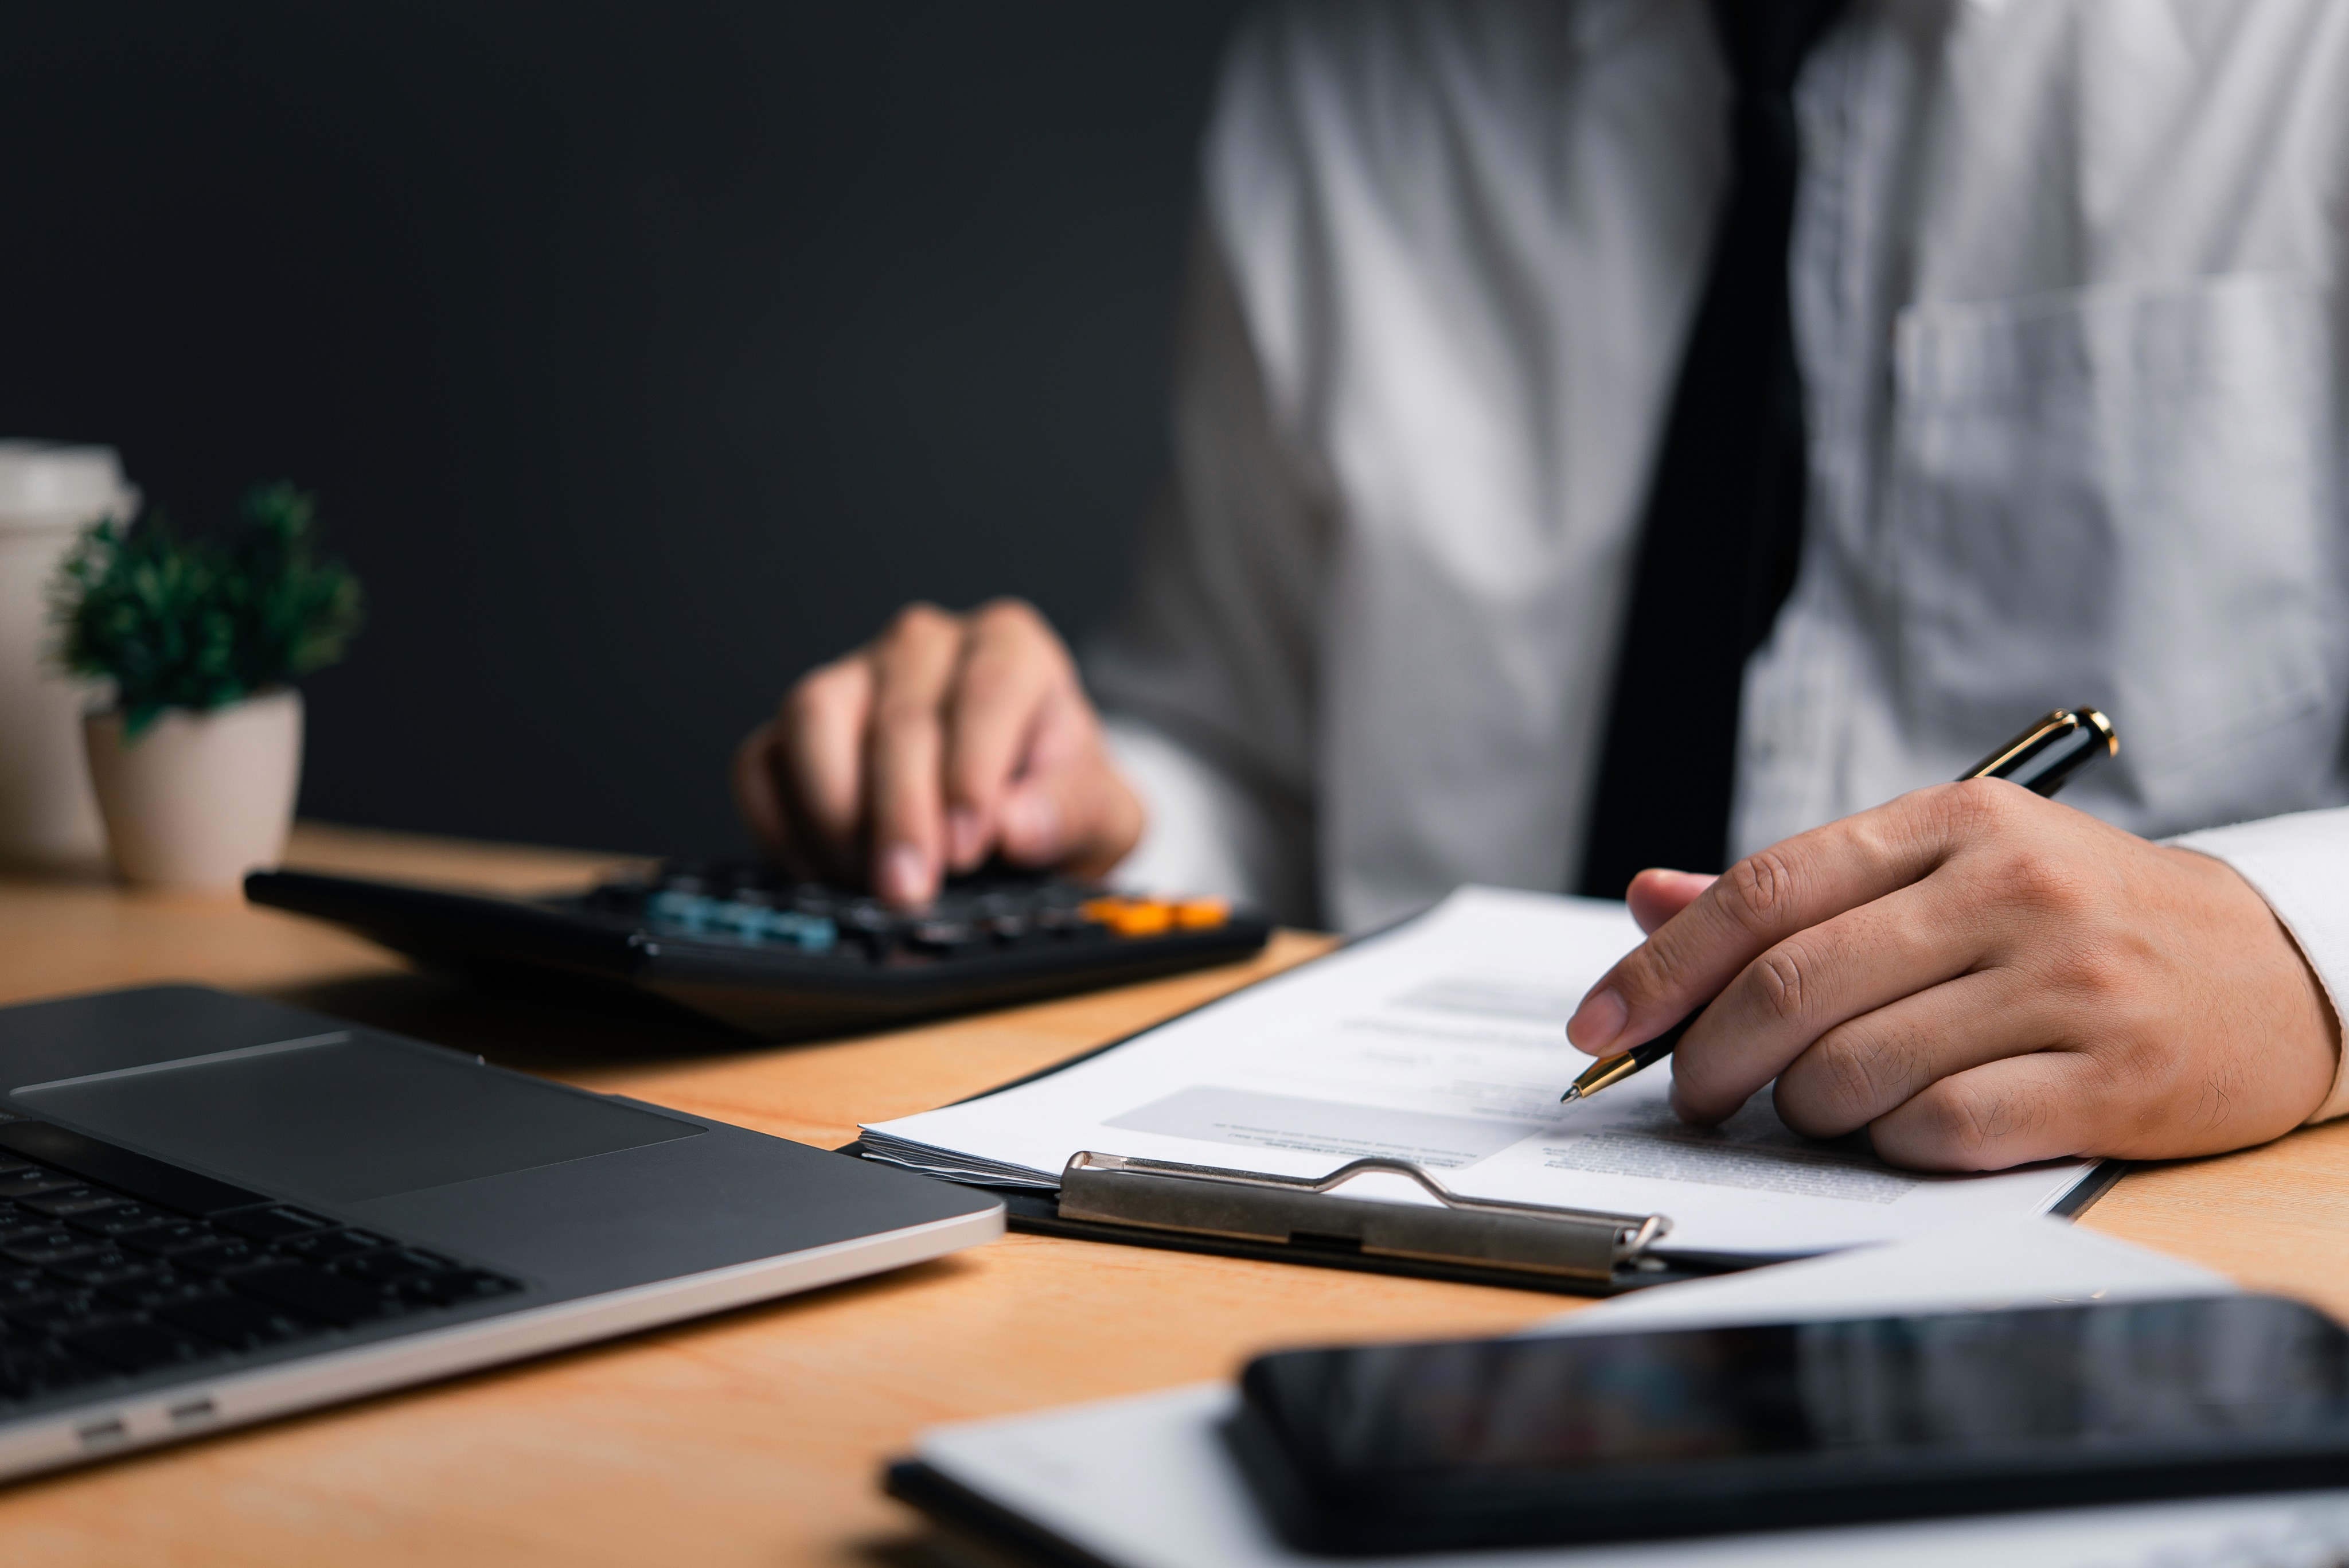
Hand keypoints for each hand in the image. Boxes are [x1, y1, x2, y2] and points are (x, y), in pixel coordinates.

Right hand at [731, 599, 1144, 905]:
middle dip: (901, 811)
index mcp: (1011, 646)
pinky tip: (821, 873)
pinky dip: (778, 821)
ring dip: (832, 807)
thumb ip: (1072, 813)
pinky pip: (761, 758)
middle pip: (900, 713)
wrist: (1020, 809)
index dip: (972, 774)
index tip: (970, 847)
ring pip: (815, 714)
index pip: (986, 692)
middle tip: (908, 888)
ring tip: (864, 878)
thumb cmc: (1057, 801)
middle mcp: (927, 645)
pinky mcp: (801, 726)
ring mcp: (855, 676)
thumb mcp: (1102, 815)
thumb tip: (1016, 826)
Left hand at [1565, 781, 2339, 1169]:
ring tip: (1820, 1105)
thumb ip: (1797, 891)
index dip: (1660, 968)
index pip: (1762, 892)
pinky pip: (1939, 1131)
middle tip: (1689, 1093)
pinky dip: (1893, 1145)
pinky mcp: (2110, 1080)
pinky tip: (1907, 1127)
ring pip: (1853, 1069)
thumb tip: (1648, 900)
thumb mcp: (1943, 868)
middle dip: (1707, 1057)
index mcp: (1951, 822)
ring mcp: (2064, 983)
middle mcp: (2007, 889)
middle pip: (1790, 986)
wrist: (2268, 970)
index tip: (1597, 1024)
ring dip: (1804, 1110)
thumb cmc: (2072, 919)